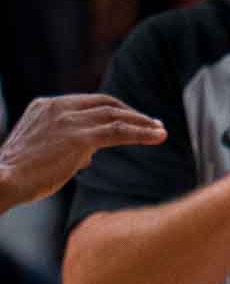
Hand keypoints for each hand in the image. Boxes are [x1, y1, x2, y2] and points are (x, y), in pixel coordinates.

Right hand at [0, 94, 166, 209]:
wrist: (3, 181)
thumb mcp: (42, 150)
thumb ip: (66, 145)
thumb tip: (90, 155)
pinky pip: (118, 132)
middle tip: (153, 123)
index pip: (90, 102)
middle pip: (107, 105)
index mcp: (47, 106)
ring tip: (160, 130)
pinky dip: (142, 133)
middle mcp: (59, 108)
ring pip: (116, 117)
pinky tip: (158, 136)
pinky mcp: (79, 138)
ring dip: (142, 123)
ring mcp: (69, 121)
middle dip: (133, 114)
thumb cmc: (20, 173)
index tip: (132, 118)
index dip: (115, 109)